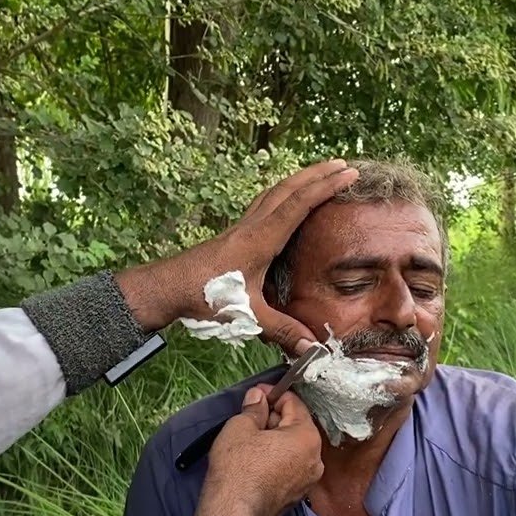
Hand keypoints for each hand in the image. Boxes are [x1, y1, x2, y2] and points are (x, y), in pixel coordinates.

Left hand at [116, 159, 358, 355]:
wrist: (166, 288)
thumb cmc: (205, 296)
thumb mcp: (247, 315)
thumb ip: (282, 331)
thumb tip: (312, 351)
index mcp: (261, 239)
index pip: (299, 203)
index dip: (326, 186)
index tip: (349, 173)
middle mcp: (252, 226)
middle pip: (288, 188)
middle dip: (317, 173)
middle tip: (342, 164)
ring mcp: (241, 228)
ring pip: (274, 192)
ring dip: (299, 180)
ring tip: (319, 174)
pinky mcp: (234, 235)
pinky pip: (263, 204)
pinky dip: (281, 194)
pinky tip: (283, 201)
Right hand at [194, 385, 323, 515]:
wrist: (232, 513)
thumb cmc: (237, 469)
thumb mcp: (240, 427)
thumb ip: (254, 408)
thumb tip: (257, 398)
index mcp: (307, 438)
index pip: (294, 404)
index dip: (273, 394)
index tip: (256, 394)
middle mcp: (316, 459)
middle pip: (297, 426)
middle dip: (274, 418)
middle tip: (249, 416)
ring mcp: (308, 480)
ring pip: (293, 448)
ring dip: (275, 439)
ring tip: (249, 438)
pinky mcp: (296, 496)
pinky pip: (289, 468)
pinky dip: (276, 459)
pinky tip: (255, 460)